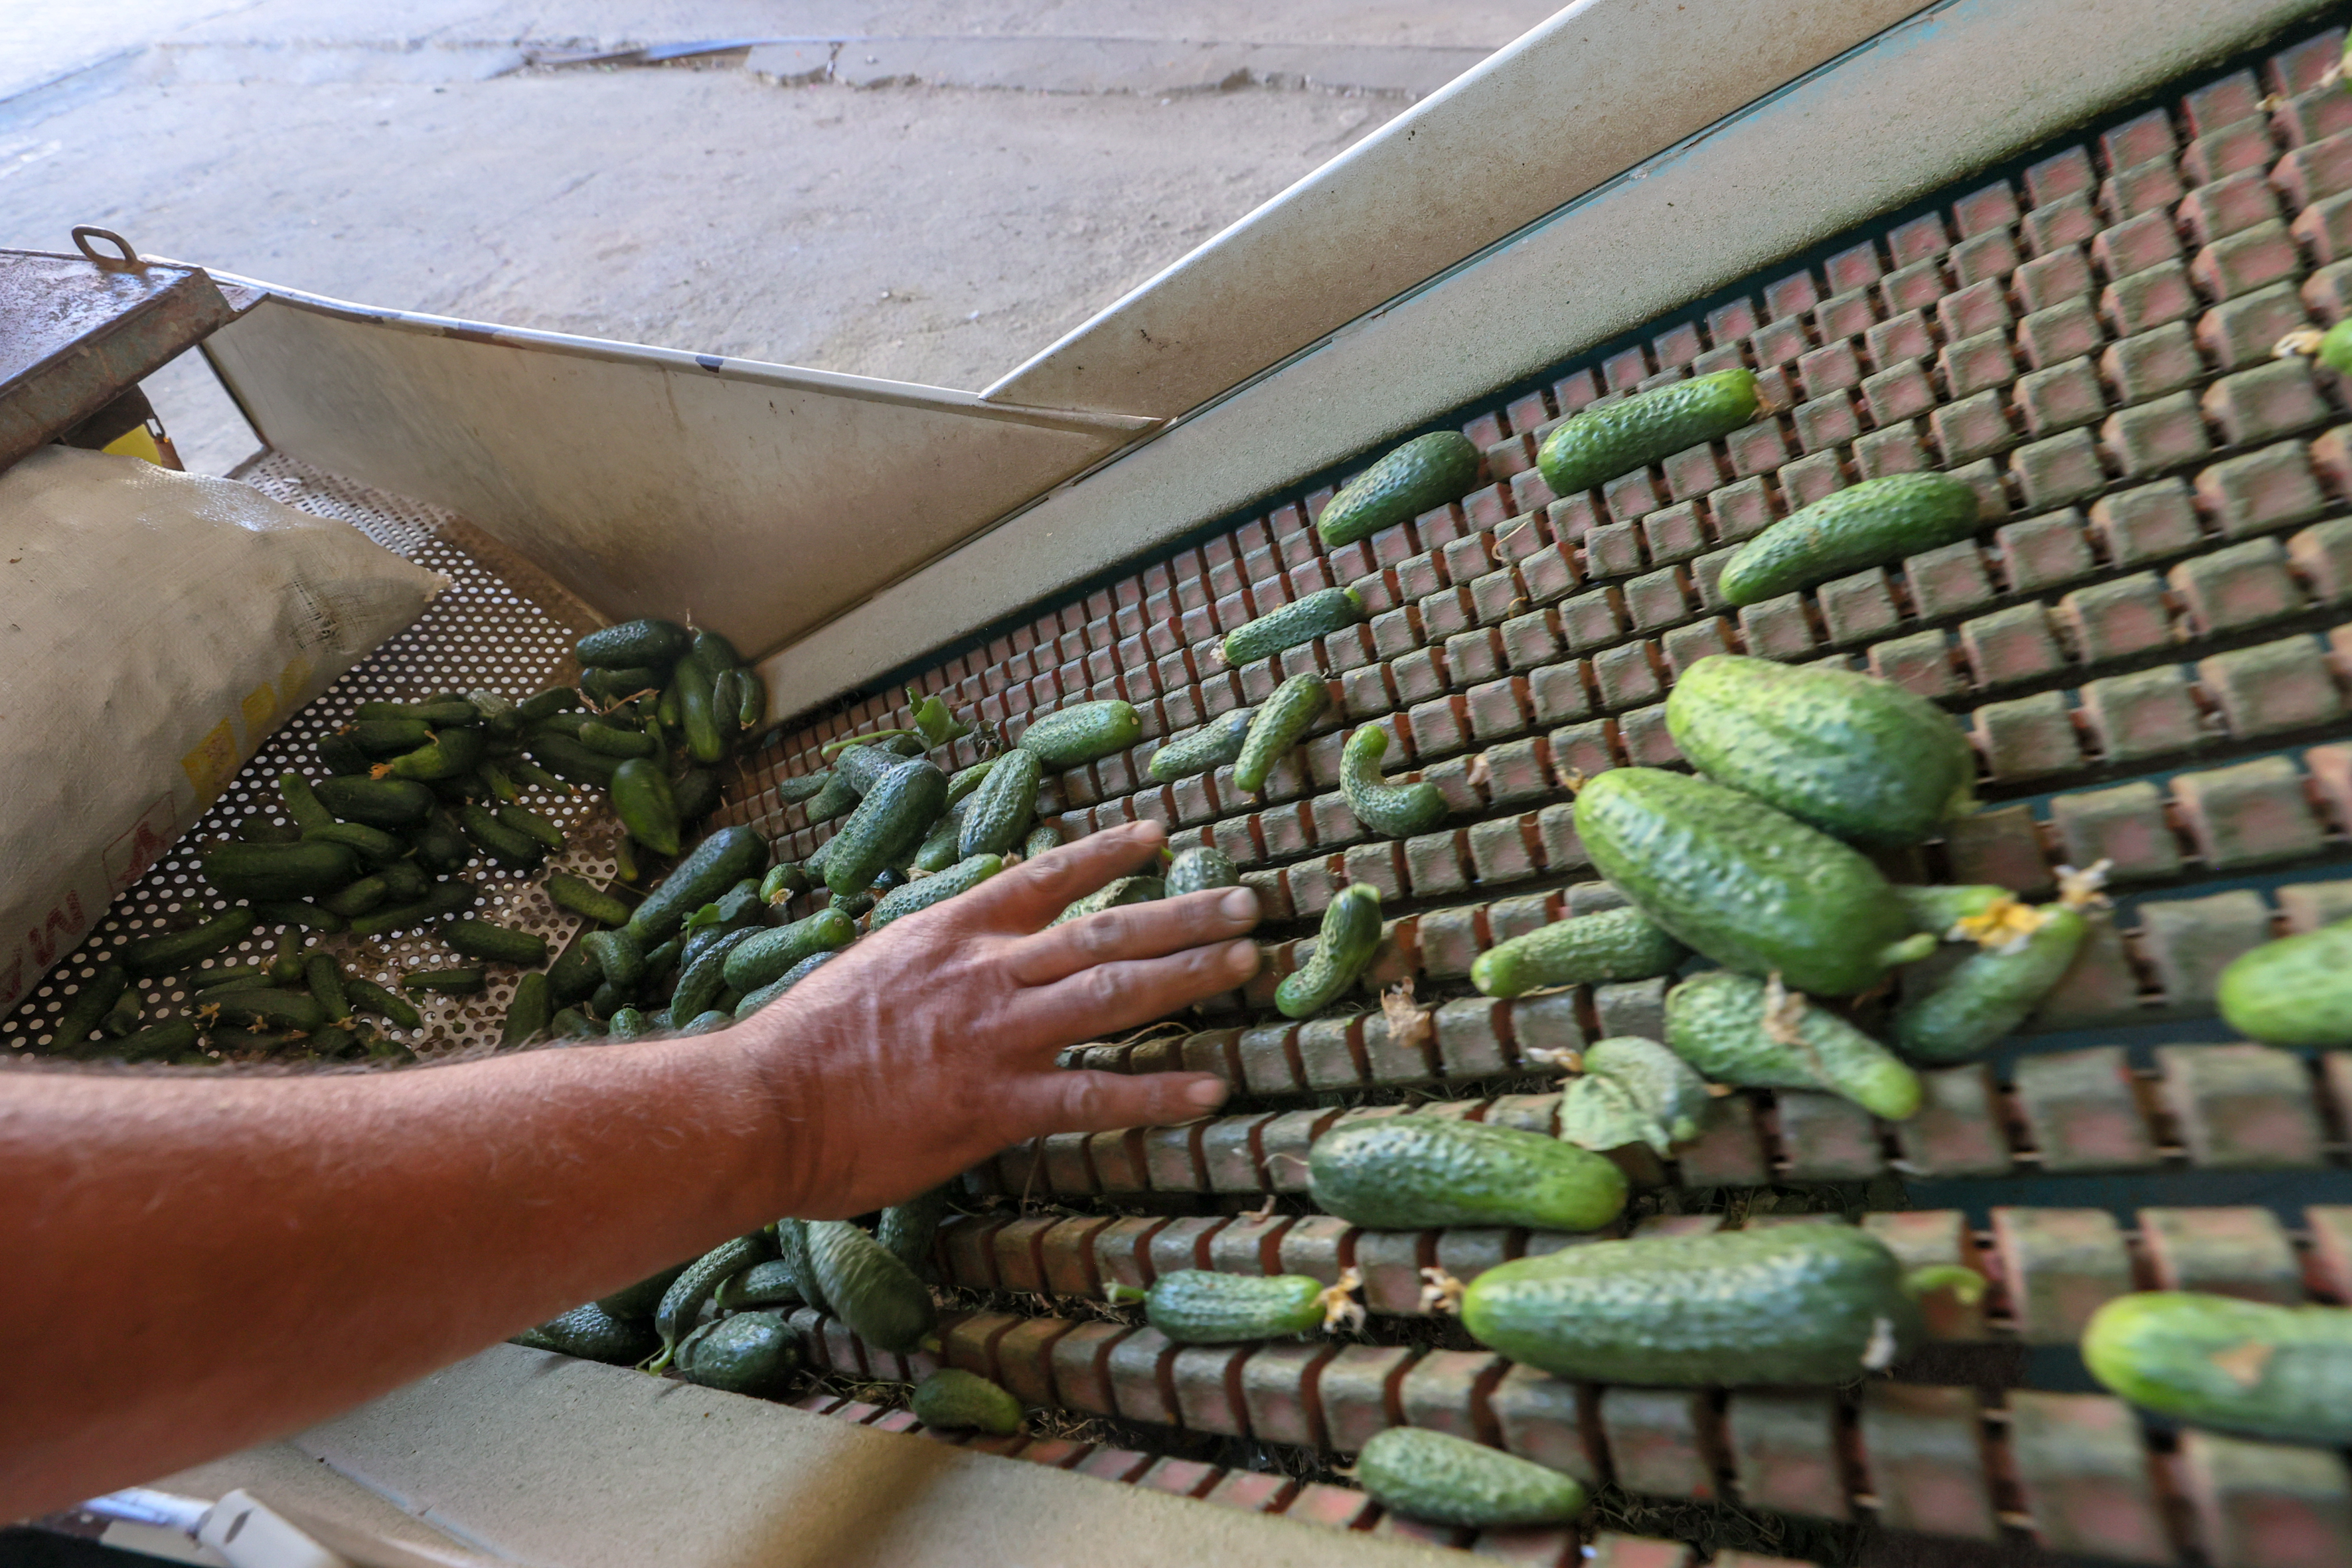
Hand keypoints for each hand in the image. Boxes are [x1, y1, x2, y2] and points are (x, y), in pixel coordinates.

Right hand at [739, 819, 1256, 1216]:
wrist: (763, 1106)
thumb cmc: (802, 1046)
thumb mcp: (870, 969)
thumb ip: (930, 956)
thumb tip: (964, 944)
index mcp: (950, 933)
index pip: (1043, 877)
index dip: (1107, 854)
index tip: (1158, 834)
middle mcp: (985, 974)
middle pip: (1104, 932)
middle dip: (1182, 914)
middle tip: (1248, 904)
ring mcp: (996, 1038)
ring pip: (1112, 995)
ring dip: (1188, 977)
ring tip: (1248, 964)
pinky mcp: (996, 1105)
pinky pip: (1094, 1095)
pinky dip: (1157, 1092)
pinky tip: (1210, 1089)